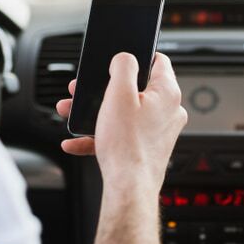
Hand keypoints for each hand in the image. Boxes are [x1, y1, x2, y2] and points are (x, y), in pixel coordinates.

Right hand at [57, 53, 186, 192]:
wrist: (128, 188)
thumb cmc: (126, 144)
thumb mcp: (118, 93)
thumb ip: (123, 66)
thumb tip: (125, 57)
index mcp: (167, 93)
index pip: (158, 61)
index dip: (137, 55)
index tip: (119, 58)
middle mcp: (169, 111)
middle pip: (135, 89)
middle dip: (104, 89)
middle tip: (84, 90)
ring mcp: (159, 132)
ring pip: (125, 113)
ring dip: (97, 112)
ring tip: (74, 114)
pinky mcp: (148, 148)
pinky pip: (122, 135)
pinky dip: (100, 135)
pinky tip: (77, 141)